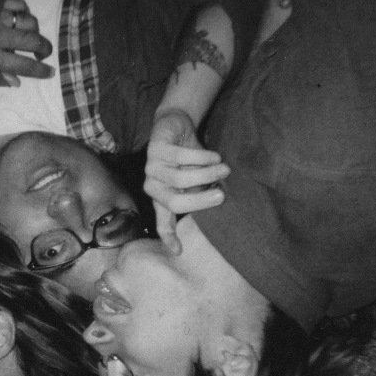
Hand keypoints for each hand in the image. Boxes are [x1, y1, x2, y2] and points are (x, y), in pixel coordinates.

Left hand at [0, 0, 53, 85]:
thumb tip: (17, 82)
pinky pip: (20, 4)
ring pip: (30, 22)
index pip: (25, 65)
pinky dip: (24, 12)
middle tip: (44, 53)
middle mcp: (0, 37)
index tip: (51, 72)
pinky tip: (20, 19)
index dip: (42, 70)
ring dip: (34, 30)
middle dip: (44, 48)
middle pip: (33, 41)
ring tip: (29, 36)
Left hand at [144, 109, 228, 253]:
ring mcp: (151, 167)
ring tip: (225, 170)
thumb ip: (201, 193)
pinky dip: (203, 157)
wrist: (175, 124)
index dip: (169, 237)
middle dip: (200, 201)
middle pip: (174, 202)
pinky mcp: (155, 148)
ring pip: (180, 178)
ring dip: (207, 175)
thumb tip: (220, 203)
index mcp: (161, 198)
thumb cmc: (188, 157)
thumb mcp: (195, 179)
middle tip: (222, 196)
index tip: (179, 251)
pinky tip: (216, 156)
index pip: (163, 222)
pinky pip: (182, 157)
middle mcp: (153, 186)